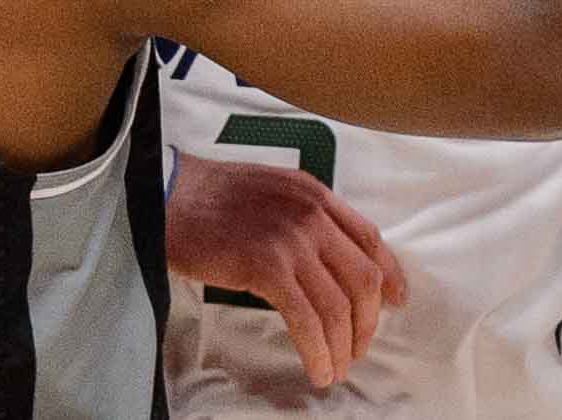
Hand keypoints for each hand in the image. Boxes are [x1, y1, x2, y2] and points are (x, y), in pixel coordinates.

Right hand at [167, 152, 406, 388]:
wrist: (165, 194)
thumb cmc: (205, 198)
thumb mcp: (268, 191)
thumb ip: (300, 216)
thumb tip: (323, 261)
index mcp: (313, 193)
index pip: (369, 237)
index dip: (390, 274)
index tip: (396, 301)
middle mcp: (311, 213)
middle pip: (363, 278)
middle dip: (367, 322)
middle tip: (356, 348)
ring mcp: (291, 239)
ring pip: (338, 305)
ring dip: (342, 346)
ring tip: (335, 369)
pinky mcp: (268, 266)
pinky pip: (307, 320)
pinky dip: (317, 351)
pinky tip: (316, 369)